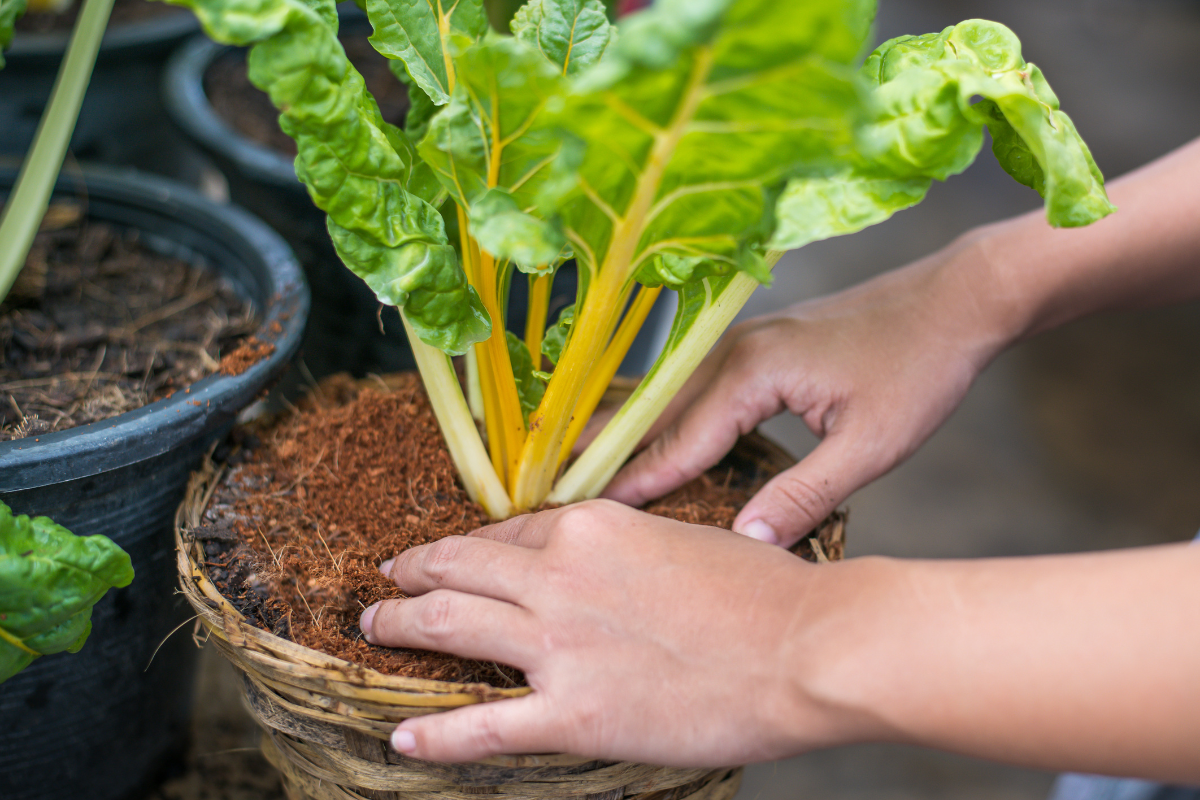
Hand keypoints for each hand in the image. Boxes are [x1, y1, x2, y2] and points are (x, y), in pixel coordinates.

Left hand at [359, 500, 869, 764]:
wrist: (806, 648)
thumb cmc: (766, 592)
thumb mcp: (685, 538)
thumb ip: (626, 548)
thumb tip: (603, 562)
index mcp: (589, 527)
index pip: (507, 532)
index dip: (472, 547)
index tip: (451, 556)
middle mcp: (558, 576)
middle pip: (458, 567)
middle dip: (413, 573)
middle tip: (387, 581)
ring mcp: (558, 646)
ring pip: (449, 626)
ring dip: (400, 625)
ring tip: (372, 628)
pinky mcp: (571, 714)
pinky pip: (481, 725)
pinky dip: (434, 733)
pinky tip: (401, 736)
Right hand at [603, 239, 1010, 546]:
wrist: (956, 299)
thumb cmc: (920, 367)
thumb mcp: (872, 444)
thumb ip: (806, 494)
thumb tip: (747, 540)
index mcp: (752, 372)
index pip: (676, 441)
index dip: (629, 483)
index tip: (578, 515)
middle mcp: (731, 350)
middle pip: (652, 412)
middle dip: (601, 452)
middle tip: (546, 490)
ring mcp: (740, 342)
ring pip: (664, 396)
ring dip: (620, 429)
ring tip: (571, 462)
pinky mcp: (754, 345)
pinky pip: (688, 387)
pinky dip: (656, 413)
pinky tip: (639, 430)